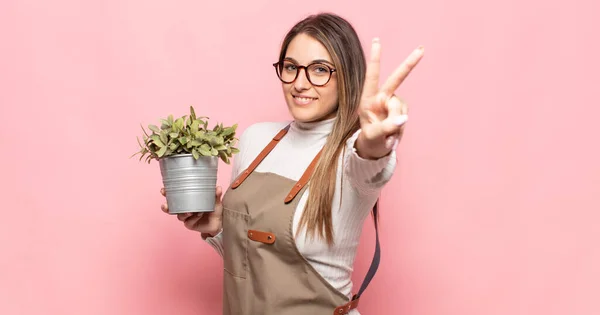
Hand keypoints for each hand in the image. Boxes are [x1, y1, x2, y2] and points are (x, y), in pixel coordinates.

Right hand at [160, 186, 222, 236]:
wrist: (218, 223)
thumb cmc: (214, 209)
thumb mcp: (215, 201)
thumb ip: (216, 195)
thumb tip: (218, 187)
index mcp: (188, 201)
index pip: (175, 197)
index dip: (167, 194)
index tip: (163, 190)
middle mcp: (185, 209)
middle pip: (172, 207)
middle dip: (167, 205)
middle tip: (166, 203)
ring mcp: (187, 218)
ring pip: (179, 215)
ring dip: (182, 212)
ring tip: (189, 210)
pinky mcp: (190, 224)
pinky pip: (189, 221)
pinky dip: (193, 217)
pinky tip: (198, 214)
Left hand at [355, 38, 423, 158]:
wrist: (376, 146)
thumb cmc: (370, 138)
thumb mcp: (373, 135)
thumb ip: (386, 127)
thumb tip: (403, 119)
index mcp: (368, 98)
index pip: (372, 76)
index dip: (375, 59)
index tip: (376, 41)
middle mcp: (382, 96)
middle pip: (397, 78)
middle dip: (410, 64)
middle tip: (421, 49)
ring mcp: (393, 102)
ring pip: (400, 109)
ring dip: (395, 125)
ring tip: (386, 135)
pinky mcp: (402, 109)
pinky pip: (404, 117)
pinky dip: (399, 129)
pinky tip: (393, 134)